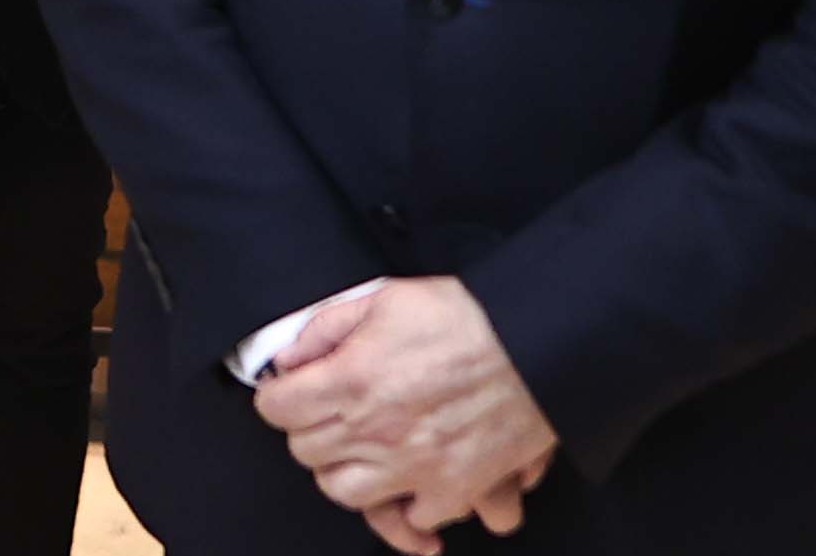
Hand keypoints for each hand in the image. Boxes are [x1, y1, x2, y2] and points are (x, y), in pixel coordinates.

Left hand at [255, 276, 557, 544]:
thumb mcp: (384, 298)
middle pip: (307, 454)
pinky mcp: (454, 489)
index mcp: (351, 380)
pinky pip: (414, 517)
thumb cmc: (465, 316)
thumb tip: (291, 360)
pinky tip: (413, 478)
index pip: (277, 410)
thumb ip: (328, 328)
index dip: (280, 396)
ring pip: (346, 493)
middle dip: (310, 430)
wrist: (538, 343)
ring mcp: (414, 467)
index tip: (292, 390)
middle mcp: (375, 430)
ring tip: (365, 448)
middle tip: (332, 412)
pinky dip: (409, 504)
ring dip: (348, 471)